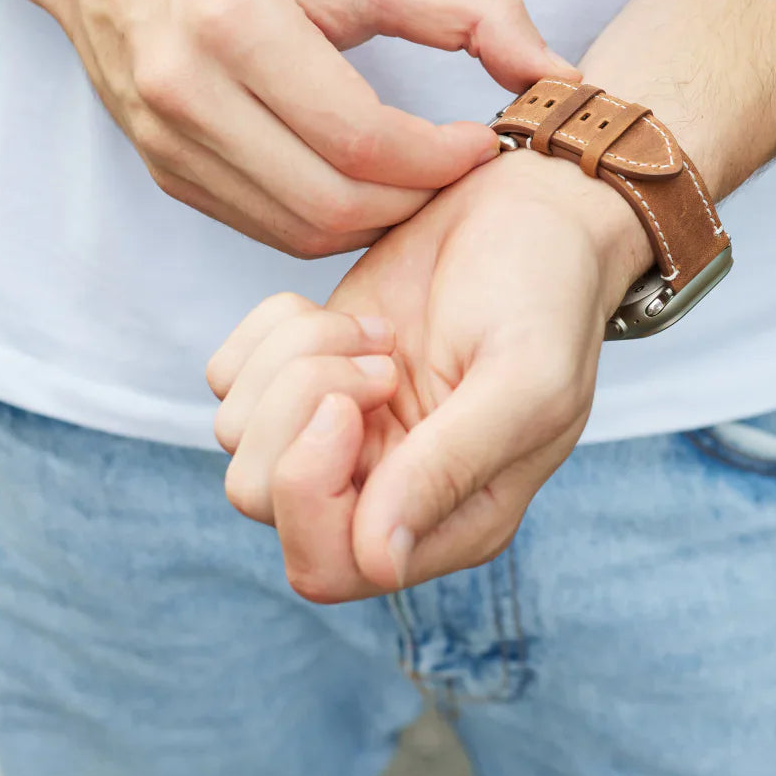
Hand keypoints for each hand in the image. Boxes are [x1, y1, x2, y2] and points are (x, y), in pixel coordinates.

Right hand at [42, 0, 575, 257]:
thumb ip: (472, 12)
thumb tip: (560, 75)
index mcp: (237, 25)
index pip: (363, 138)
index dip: (441, 158)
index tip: (484, 143)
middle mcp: (188, 92)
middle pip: (334, 200)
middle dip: (416, 199)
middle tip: (457, 170)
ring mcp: (168, 143)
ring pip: (300, 230)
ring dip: (376, 220)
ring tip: (415, 181)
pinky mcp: (163, 174)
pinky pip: (266, 229)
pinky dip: (327, 223)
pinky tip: (359, 187)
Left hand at [207, 148, 651, 600]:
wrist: (530, 210)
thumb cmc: (546, 294)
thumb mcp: (524, 379)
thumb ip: (451, 468)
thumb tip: (378, 560)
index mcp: (449, 518)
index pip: (328, 565)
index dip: (312, 490)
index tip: (358, 402)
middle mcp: (382, 488)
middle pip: (259, 496)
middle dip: (299, 411)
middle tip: (380, 358)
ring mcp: (338, 430)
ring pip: (236, 432)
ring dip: (295, 361)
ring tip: (377, 332)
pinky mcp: (303, 371)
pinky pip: (229, 377)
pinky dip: (272, 332)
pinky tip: (346, 316)